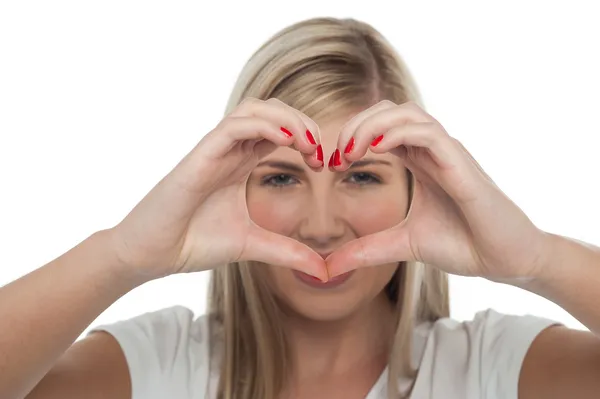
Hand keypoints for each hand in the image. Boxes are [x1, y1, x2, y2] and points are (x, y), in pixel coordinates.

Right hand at [108, 98, 327, 280]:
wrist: (153, 254)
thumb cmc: (194, 242)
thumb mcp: (252, 245)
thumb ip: (287, 252)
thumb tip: (322, 270)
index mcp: (241, 162)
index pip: (279, 130)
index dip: (306, 137)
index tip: (322, 163)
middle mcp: (230, 150)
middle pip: (270, 111)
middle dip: (300, 121)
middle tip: (318, 148)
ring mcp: (214, 150)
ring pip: (252, 109)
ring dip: (285, 118)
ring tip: (306, 142)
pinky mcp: (200, 156)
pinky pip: (232, 127)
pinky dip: (262, 125)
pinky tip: (286, 140)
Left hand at [325, 100, 548, 280]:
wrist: (505, 261)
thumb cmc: (464, 245)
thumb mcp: (403, 245)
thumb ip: (367, 249)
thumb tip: (330, 266)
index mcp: (419, 161)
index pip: (381, 128)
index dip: (353, 136)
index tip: (332, 163)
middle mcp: (433, 151)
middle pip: (390, 111)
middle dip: (357, 123)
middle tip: (336, 153)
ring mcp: (449, 154)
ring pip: (408, 114)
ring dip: (372, 125)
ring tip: (350, 150)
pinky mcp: (462, 166)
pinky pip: (429, 134)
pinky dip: (399, 133)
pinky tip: (376, 149)